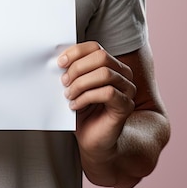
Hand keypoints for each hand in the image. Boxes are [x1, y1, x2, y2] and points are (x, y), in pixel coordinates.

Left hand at [58, 42, 135, 157]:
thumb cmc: (83, 110)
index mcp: (111, 64)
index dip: (76, 52)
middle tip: (64, 81)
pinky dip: (87, 97)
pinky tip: (75, 105)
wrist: (91, 140)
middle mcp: (123, 74)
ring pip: (105, 74)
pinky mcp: (126, 106)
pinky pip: (108, 93)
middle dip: (78, 68)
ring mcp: (128, 89)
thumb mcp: (74, 85)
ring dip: (81, 84)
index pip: (95, 47)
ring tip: (68, 95)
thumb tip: (59, 58)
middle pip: (101, 57)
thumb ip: (71, 70)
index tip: (60, 63)